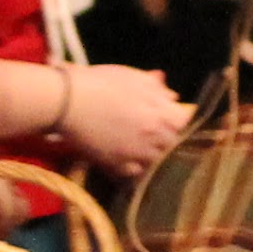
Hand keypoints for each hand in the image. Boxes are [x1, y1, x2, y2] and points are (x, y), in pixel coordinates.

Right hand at [57, 61, 191, 173]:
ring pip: (156, 163)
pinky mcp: (116, 166)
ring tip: (143, 146)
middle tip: (159, 133)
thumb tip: (172, 97)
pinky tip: (128, 158)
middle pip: (174, 146)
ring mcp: (135, 155)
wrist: (66, 102)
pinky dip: (134, 168)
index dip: (181, 119)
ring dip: (154, 155)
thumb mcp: (132, 77)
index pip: (186, 123)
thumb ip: (156, 89)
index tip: (176, 117)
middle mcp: (152, 138)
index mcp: (160, 115)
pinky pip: (134, 174)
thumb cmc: (99, 83)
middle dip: (169, 138)